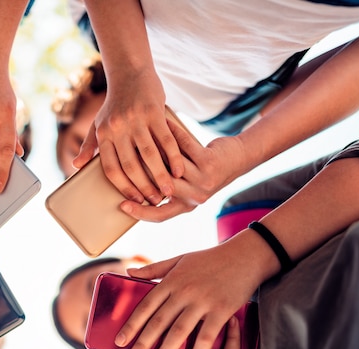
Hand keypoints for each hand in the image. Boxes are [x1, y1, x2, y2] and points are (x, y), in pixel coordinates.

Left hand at [74, 69, 184, 205]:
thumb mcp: (97, 123)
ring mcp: (137, 120)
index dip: (123, 187)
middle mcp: (118, 128)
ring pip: (150, 156)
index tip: (135, 201)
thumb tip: (75, 166)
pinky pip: (166, 140)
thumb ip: (89, 146)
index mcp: (104, 134)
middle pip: (131, 166)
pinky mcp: (154, 112)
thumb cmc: (114, 104)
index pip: (111, 168)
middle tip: (155, 201)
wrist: (130, 72)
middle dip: (144, 187)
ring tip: (169, 192)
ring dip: (161, 177)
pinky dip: (173, 157)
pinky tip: (179, 171)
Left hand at [115, 242, 259, 348]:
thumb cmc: (210, 258)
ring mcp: (203, 301)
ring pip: (180, 331)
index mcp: (172, 280)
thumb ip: (154, 269)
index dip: (132, 324)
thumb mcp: (179, 259)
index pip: (146, 305)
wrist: (245, 255)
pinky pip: (207, 335)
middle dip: (142, 342)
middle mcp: (184, 291)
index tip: (119, 340)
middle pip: (159, 321)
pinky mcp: (222, 310)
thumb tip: (128, 272)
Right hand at [119, 121, 247, 221]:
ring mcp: (203, 180)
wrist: (237, 160)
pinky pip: (184, 147)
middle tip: (123, 157)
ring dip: (153, 149)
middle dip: (141, 172)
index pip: (159, 215)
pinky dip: (171, 134)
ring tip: (136, 138)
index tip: (121, 205)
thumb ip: (165, 188)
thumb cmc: (203, 171)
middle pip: (161, 187)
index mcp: (186, 205)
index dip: (140, 212)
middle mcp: (195, 197)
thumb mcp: (186, 186)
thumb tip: (132, 184)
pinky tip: (161, 123)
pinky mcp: (209, 162)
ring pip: (169, 166)